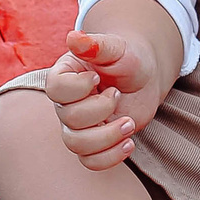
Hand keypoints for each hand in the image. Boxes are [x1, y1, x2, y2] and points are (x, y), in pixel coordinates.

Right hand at [45, 29, 162, 171]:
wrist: (144, 76)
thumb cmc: (127, 58)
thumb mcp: (117, 48)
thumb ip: (97, 45)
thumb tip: (73, 37)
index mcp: (65, 76)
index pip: (55, 89)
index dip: (77, 88)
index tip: (98, 78)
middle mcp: (66, 103)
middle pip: (69, 118)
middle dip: (100, 109)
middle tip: (119, 94)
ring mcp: (79, 125)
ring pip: (76, 144)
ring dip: (107, 137)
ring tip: (129, 123)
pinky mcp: (94, 143)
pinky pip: (90, 162)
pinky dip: (110, 157)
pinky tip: (130, 143)